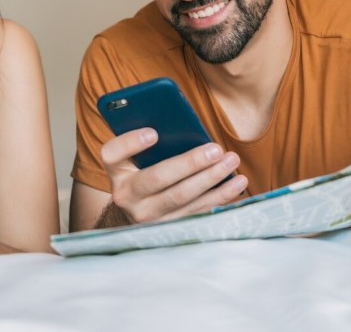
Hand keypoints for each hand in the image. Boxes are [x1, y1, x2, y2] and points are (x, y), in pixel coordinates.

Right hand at [101, 127, 246, 224]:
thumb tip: (179, 121)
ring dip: (211, 178)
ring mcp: (148, 217)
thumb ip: (148, 139)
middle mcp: (126, 197)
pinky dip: (221, 196)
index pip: (112, 154)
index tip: (153, 133)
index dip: (131, 143)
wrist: (138, 210)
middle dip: (189, 163)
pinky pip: (198, 211)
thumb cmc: (142, 170)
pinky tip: (238, 181)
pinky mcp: (170, 228)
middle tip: (215, 149)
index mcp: (116, 171)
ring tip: (231, 160)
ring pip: (182, 197)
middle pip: (158, 178)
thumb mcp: (135, 155)